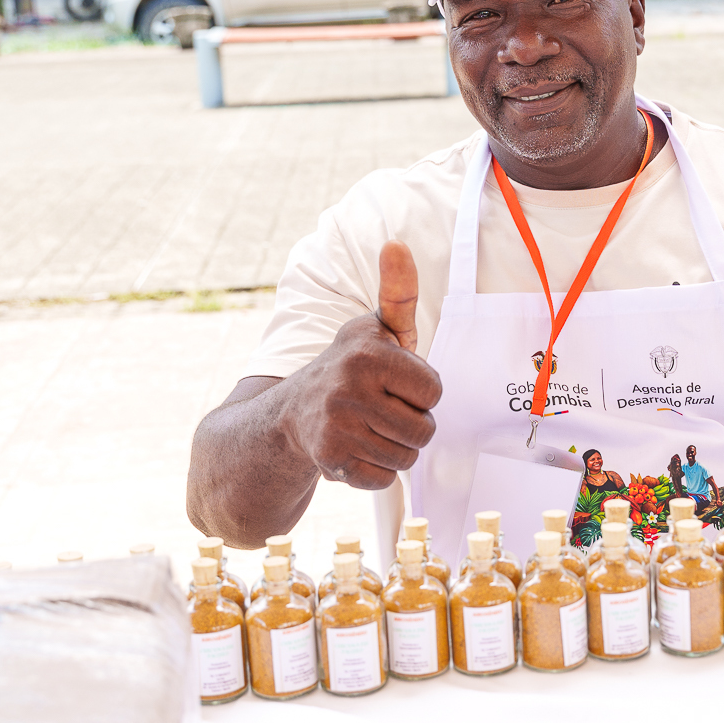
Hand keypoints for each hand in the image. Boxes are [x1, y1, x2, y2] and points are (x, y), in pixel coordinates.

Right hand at [277, 241, 439, 489]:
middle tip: (381, 411)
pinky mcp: (330, 461)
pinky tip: (354, 450)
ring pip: (407, 457)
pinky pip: (383, 479)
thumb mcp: (375, 331)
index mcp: (368, 353)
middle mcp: (349, 388)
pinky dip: (374, 471)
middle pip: (425, 429)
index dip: (420, 393)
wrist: (289, 414)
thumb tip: (396, 243)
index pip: (434, 393)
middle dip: (410, 425)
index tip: (395, 385)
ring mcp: (337, 426)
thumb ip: (397, 293)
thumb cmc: (351, 370)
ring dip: (395, 450)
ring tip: (369, 430)